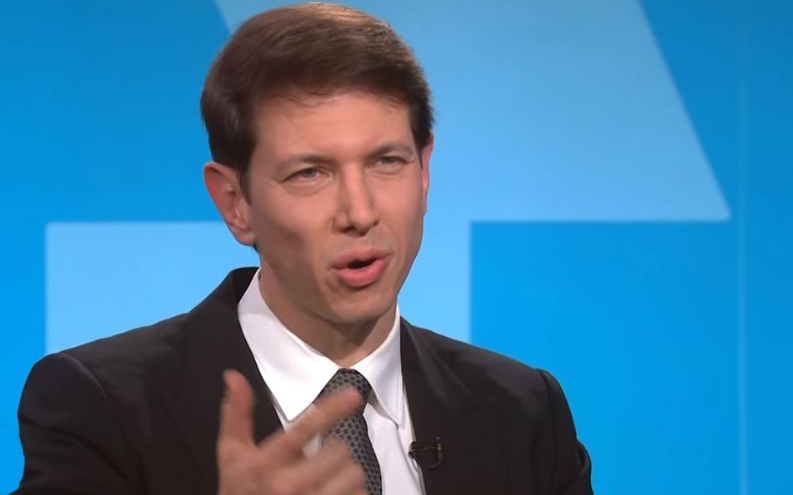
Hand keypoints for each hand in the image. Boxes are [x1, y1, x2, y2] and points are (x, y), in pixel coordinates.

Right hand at [217, 370, 367, 494]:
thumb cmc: (239, 489)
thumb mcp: (231, 455)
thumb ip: (236, 415)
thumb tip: (234, 376)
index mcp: (267, 463)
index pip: (303, 430)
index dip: (330, 410)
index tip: (352, 396)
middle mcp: (290, 485)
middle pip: (339, 451)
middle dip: (334, 451)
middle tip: (320, 459)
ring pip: (354, 475)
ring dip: (346, 474)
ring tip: (328, 480)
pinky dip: (352, 493)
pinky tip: (334, 494)